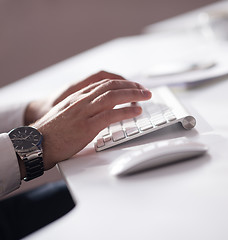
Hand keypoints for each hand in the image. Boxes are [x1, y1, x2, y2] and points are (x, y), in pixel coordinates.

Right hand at [25, 72, 151, 171]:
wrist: (35, 144)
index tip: (134, 86)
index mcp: (77, 97)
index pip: (104, 84)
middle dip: (131, 86)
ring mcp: (84, 113)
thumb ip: (82, 109)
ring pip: (113, 97)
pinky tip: (136, 112)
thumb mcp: (66, 113)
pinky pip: (111, 115)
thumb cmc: (50, 133)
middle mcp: (81, 101)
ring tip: (146, 97)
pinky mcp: (86, 126)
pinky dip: (126, 112)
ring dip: (133, 95)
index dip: (122, 83)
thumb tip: (99, 110)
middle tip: (145, 90)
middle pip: (111, 87)